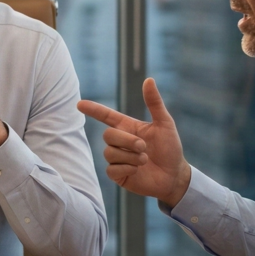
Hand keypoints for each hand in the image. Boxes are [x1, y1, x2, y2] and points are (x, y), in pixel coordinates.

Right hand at [78, 78, 190, 205]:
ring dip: (130, 156)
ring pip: (109, 153)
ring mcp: (117, 159)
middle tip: (143, 147)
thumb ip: (154, 103)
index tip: (79, 104)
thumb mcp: (165, 124)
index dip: (93, 109)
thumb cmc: (171, 149)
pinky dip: (126, 169)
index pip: (106, 116)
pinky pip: (111, 169)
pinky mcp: (117, 175)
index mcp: (128, 127)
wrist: (175, 176)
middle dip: (126, 141)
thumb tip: (148, 80)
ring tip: (144, 160)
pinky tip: (137, 171)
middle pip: (108, 135)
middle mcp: (120, 142)